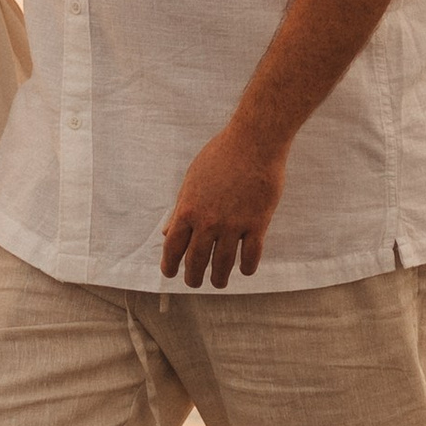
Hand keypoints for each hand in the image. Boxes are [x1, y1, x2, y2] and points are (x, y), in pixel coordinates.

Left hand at [160, 120, 288, 287]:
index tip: (170, 273)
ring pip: (223, 264)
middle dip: (193, 277)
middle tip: (194, 283)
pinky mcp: (257, 223)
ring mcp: (233, 224)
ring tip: (218, 282)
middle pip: (196, 261)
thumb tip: (168, 233)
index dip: (169, 265)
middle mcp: (208, 221)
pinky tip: (244, 270)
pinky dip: (246, 268)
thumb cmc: (221, 156)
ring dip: (219, 278)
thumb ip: (181, 208)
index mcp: (188, 209)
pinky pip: (251, 256)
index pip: (173, 247)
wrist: (254, 142)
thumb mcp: (192, 180)